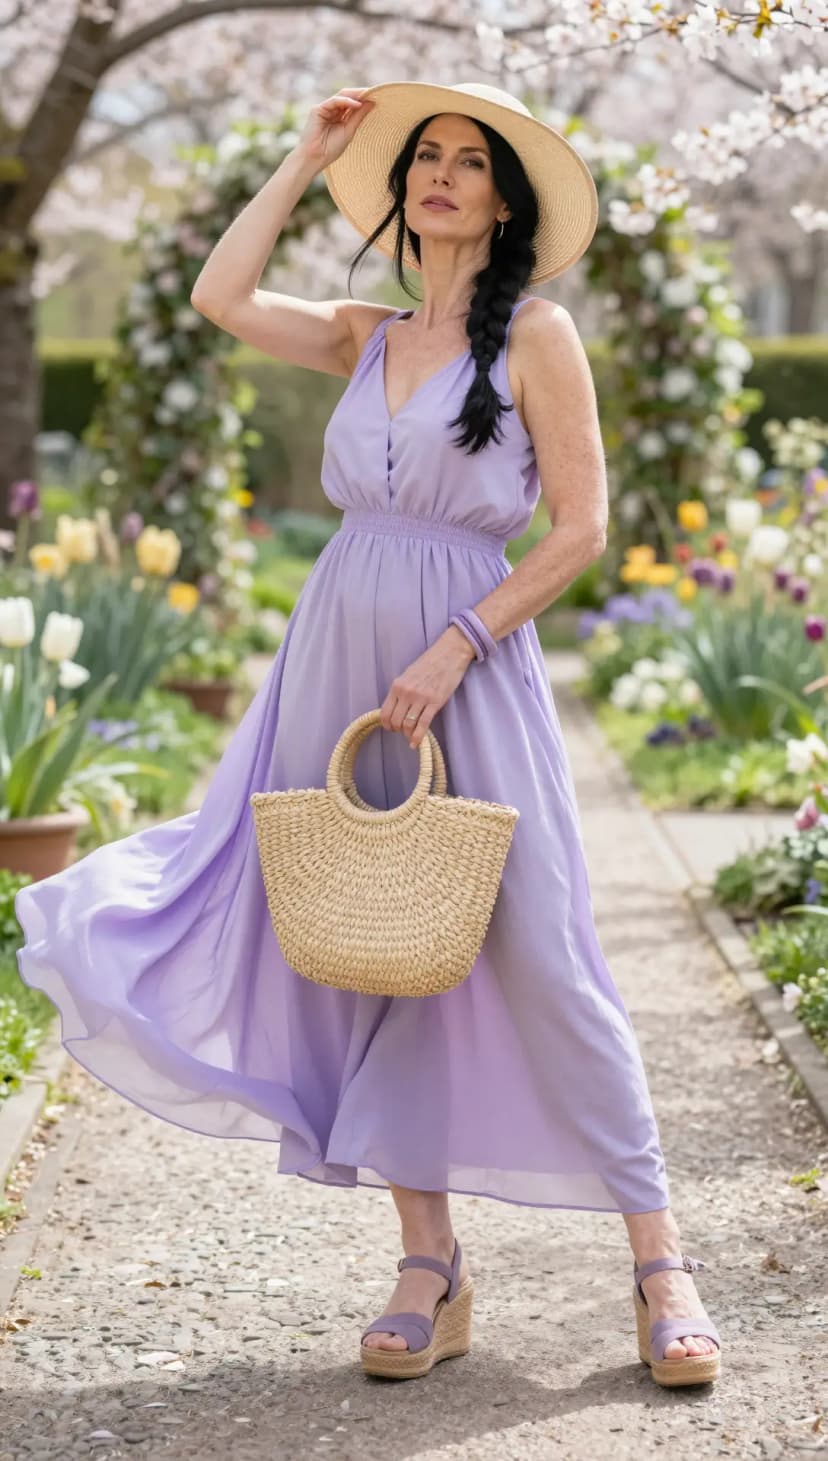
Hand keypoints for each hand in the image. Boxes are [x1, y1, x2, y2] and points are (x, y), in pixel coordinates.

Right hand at [295, 88, 375, 169]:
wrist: (315, 158)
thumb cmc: (331, 149)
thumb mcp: (349, 131)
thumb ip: (358, 116)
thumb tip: (372, 103)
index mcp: (339, 117)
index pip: (353, 104)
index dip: (364, 99)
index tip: (378, 98)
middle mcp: (332, 111)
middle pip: (348, 97)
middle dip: (361, 94)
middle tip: (375, 93)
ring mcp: (325, 109)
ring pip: (341, 96)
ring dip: (355, 95)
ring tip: (368, 96)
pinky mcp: (318, 109)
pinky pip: (334, 101)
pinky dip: (346, 101)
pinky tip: (357, 104)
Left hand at [380, 628, 475, 748]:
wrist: (449, 653)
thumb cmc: (430, 663)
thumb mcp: (408, 675)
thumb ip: (401, 691)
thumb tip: (396, 708)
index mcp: (397, 685)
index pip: (385, 712)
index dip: (387, 725)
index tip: (391, 728)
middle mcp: (406, 693)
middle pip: (395, 721)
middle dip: (397, 730)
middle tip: (402, 732)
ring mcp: (421, 698)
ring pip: (407, 725)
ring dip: (408, 734)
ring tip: (411, 735)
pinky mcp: (435, 702)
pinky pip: (423, 724)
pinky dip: (418, 737)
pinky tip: (416, 744)